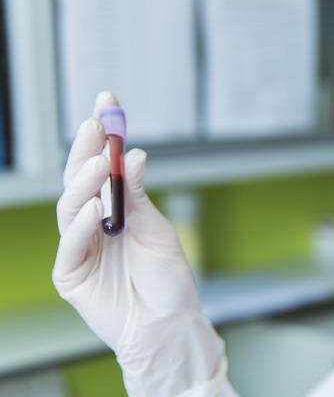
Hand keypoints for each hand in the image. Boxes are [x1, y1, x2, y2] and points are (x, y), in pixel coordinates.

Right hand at [53, 92, 227, 394]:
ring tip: (96, 164)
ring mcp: (79, 247)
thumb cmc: (168, 280)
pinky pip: (71, 244)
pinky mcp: (71, 274)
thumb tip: (131, 156)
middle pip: (80, 181)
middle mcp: (93, 223)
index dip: (101, 135)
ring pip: (70, 207)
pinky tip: (96, 207)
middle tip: (95, 124)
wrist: (169, 324)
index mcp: (115, 209)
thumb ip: (139, 197)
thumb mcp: (159, 230)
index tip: (107, 102)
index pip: (101, 166)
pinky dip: (82, 225)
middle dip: (85, 149)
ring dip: (83, 183)